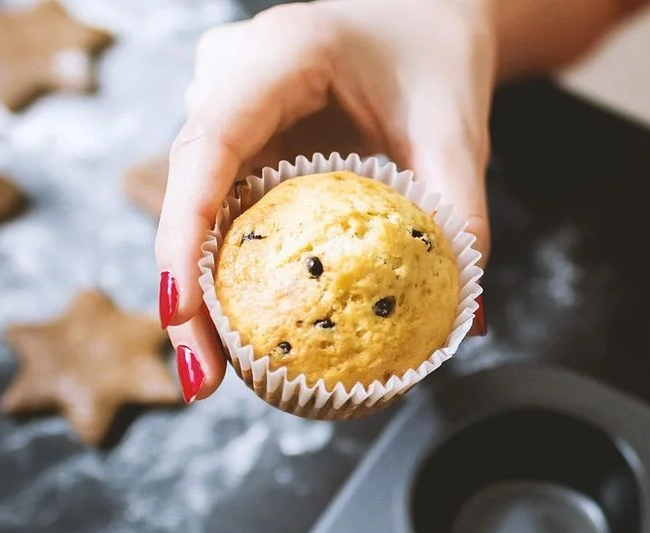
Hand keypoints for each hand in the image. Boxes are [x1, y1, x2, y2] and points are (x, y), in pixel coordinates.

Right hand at [154, 0, 494, 402]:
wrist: (426, 22)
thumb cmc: (437, 64)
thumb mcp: (457, 131)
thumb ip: (462, 213)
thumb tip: (467, 322)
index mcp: (280, 54)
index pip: (210, 144)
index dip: (184, 231)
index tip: (182, 309)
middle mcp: (231, 76)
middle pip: (187, 190)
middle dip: (184, 292)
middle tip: (202, 380)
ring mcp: (226, 107)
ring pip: (196, 207)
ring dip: (202, 291)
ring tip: (215, 375)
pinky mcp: (238, 139)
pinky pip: (223, 210)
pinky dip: (232, 270)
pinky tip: (246, 334)